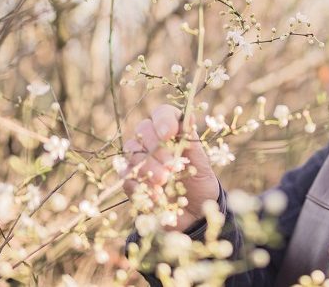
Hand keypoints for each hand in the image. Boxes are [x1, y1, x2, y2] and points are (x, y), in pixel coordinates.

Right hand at [123, 104, 218, 231]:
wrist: (194, 215)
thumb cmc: (200, 184)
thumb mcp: (201, 164)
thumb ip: (191, 142)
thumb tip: (188, 117)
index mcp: (172, 132)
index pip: (162, 113)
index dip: (163, 120)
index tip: (169, 133)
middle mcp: (153, 143)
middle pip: (142, 130)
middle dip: (156, 146)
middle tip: (171, 165)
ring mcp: (140, 162)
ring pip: (132, 153)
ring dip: (148, 166)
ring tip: (165, 181)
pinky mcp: (132, 183)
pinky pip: (127, 178)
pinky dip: (141, 186)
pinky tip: (156, 196)